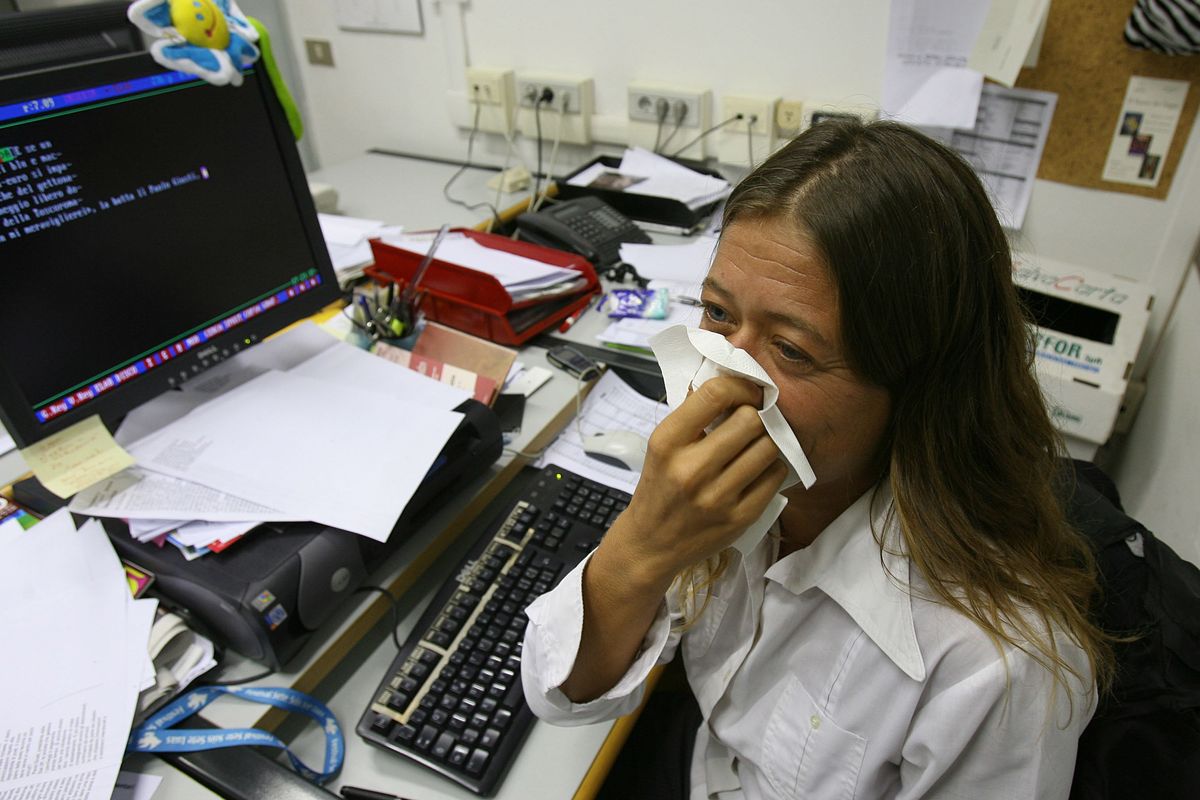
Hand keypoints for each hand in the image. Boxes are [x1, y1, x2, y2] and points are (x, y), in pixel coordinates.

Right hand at [604, 376, 788, 586]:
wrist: (651, 544)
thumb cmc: (659, 487)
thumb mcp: (661, 446)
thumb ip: (692, 415)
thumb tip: (731, 379)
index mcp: (667, 443)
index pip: (714, 395)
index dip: (740, 386)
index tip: (746, 392)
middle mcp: (691, 470)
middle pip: (749, 420)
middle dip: (755, 416)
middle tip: (752, 421)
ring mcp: (717, 497)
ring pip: (768, 448)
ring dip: (767, 441)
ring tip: (755, 445)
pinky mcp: (739, 518)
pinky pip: (775, 476)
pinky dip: (771, 467)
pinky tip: (757, 468)